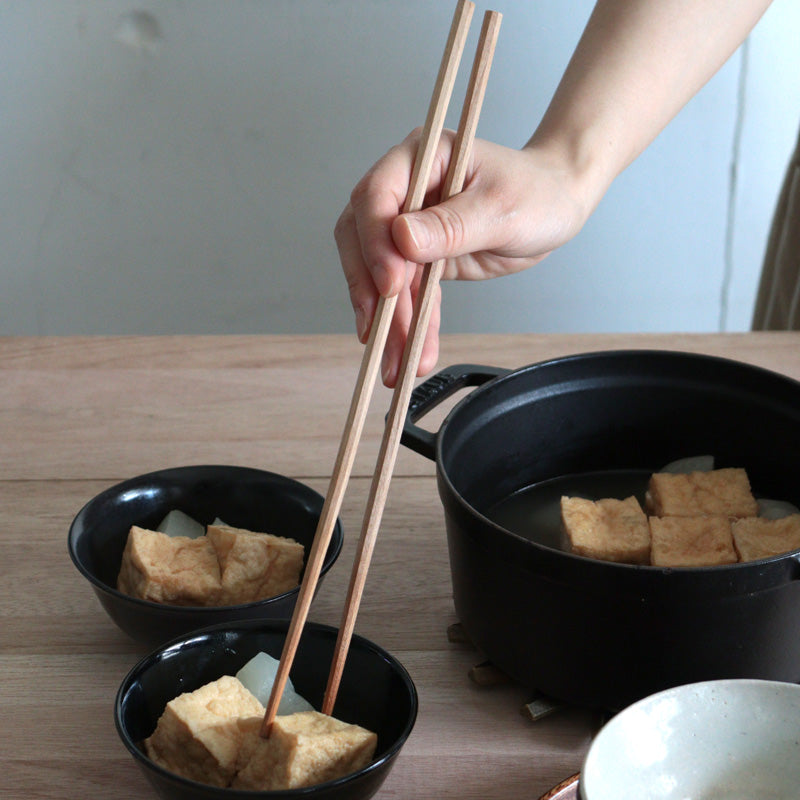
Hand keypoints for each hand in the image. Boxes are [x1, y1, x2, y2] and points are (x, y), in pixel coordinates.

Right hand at [334, 128, 591, 385]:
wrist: (558, 207)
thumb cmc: (537, 193)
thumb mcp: (501, 208)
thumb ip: (452, 225)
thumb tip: (400, 239)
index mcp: (421, 158)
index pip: (376, 197)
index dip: (375, 243)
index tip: (390, 283)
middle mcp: (406, 189)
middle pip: (364, 241)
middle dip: (372, 292)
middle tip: (381, 334)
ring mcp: (409, 227)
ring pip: (381, 277)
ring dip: (388, 322)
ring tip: (395, 363)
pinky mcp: (421, 259)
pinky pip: (407, 295)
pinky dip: (409, 324)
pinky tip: (413, 353)